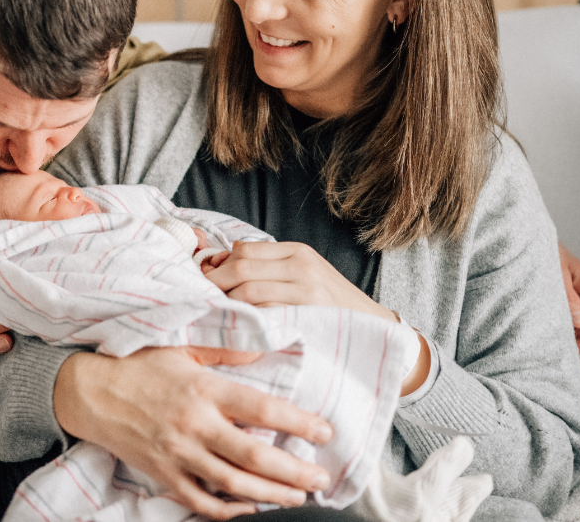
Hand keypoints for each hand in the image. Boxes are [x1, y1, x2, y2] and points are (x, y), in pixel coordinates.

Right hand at [53, 346, 333, 519]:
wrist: (90, 392)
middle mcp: (195, 425)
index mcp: (204, 389)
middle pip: (256, 457)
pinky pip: (201, 502)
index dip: (299, 423)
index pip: (262, 409)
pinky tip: (250, 507)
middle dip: (295, 472)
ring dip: (272, 495)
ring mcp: (178, 454)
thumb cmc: (138, 365)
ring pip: (234, 485)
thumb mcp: (182, 347)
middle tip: (321, 479)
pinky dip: (229, 510)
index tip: (325, 432)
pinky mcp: (163, 475)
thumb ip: (225, 350)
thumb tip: (264, 351)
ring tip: (298, 496)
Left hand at [205, 241, 394, 320]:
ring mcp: (306, 291)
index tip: (208, 281)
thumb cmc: (330, 305)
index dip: (219, 265)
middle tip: (205, 301)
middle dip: (215, 285)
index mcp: (298, 252)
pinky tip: (241, 329)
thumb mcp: (302, 275)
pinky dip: (247, 321)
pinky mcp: (307, 316)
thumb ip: (267, 267)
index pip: (243, 250)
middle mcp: (302, 266)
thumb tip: (217, 264)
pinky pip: (264, 315)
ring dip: (228, 306)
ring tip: (222, 317)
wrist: (373, 330)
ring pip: (247, 292)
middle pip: (240, 268)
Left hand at [558, 242, 579, 370]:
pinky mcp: (573, 308)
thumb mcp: (556, 276)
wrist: (533, 248)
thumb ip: (569, 300)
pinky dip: (567, 335)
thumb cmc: (547, 255)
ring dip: (574, 342)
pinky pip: (575, 328)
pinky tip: (553, 336)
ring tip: (554, 342)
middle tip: (564, 352)